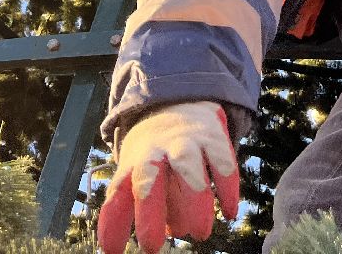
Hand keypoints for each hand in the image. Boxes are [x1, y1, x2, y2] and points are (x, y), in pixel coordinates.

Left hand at [97, 101, 240, 253]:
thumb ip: (147, 206)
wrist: (178, 102)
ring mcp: (185, 142)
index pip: (119, 193)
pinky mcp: (212, 138)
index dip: (113, 223)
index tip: (112, 250)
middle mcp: (156, 151)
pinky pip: (222, 162)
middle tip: (151, 247)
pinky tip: (229, 212)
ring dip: (193, 200)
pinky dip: (227, 188)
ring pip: (187, 166)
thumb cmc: (155, 153)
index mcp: (133, 162)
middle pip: (149, 177)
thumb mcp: (138, 171)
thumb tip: (165, 235)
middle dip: (149, 211)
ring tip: (199, 233)